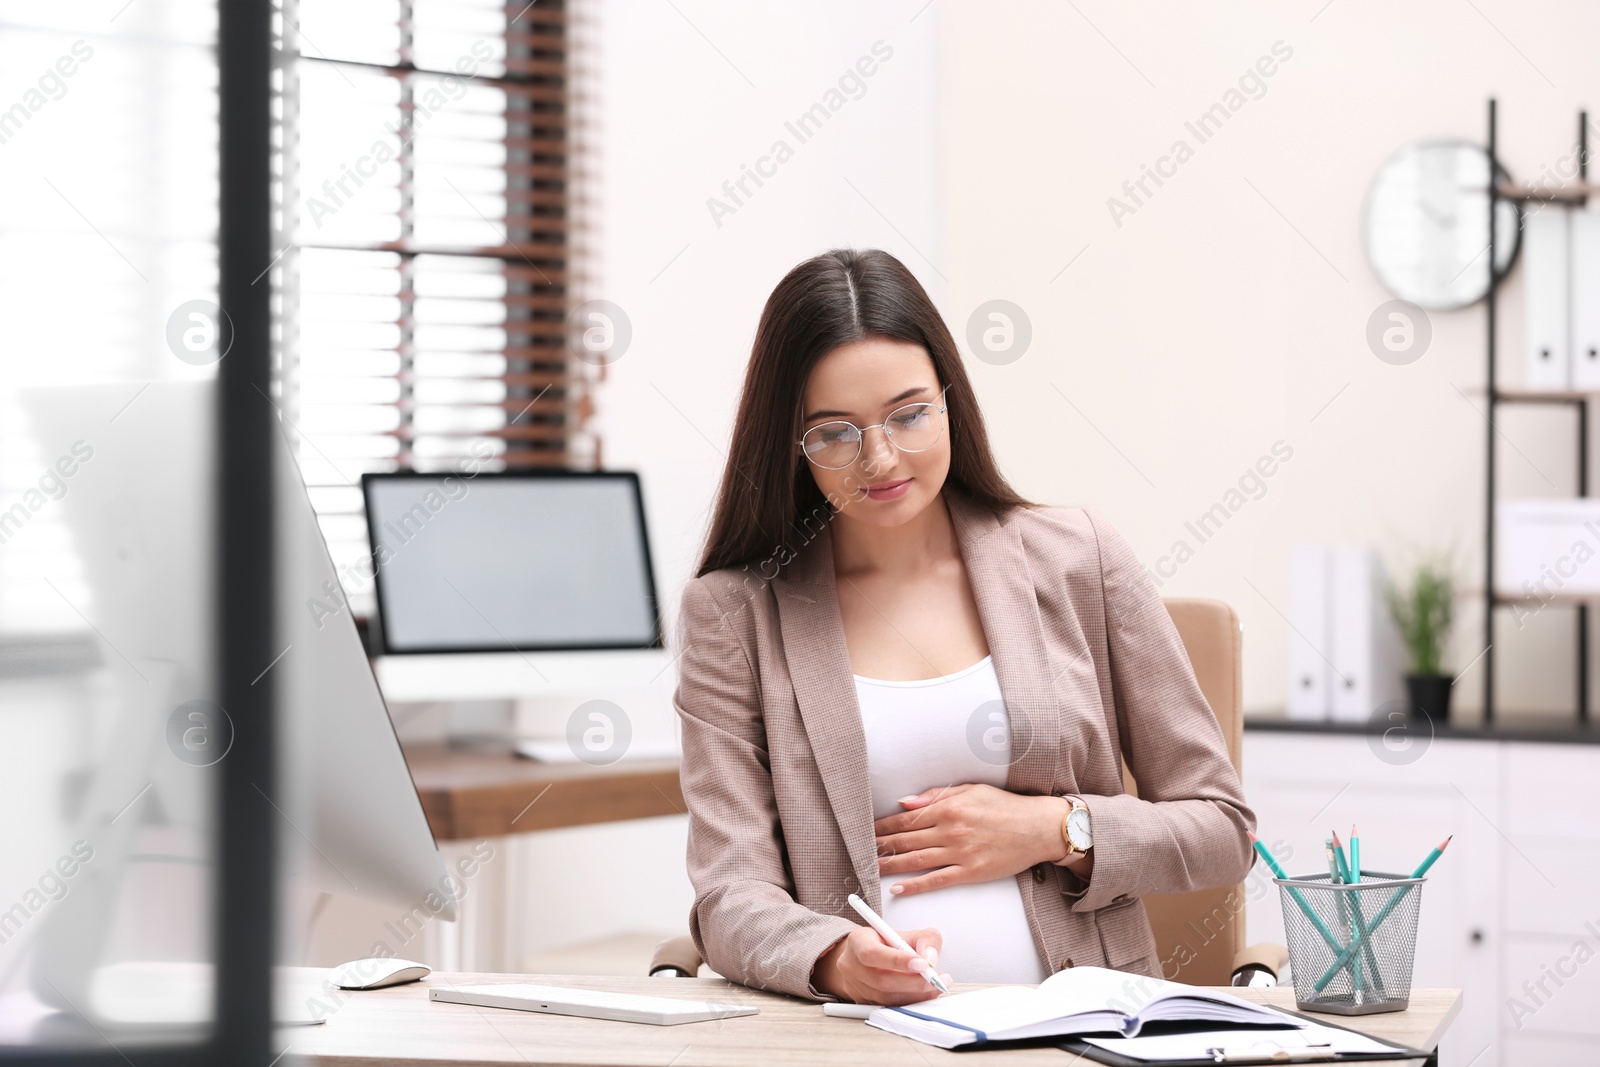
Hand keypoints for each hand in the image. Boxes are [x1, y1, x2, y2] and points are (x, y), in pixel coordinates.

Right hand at [810, 924, 952, 1004]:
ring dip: (915, 995)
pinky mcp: (863, 1003)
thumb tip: (931, 958)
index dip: (898, 961)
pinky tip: (923, 994)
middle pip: (881, 980)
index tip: (923, 964)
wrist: (866, 955)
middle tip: (936, 979)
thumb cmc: (886, 943)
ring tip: (936, 985)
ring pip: (886, 998)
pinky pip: (888, 1006)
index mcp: (858, 942)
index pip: (873, 953)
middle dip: (914, 982)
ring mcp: (855, 987)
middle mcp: (851, 965)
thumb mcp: (907, 933)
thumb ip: (925, 939)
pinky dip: (909, 1002)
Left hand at [874, 784, 1067, 896]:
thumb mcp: (970, 790)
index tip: (867, 831)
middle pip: (906, 840)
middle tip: (860, 851)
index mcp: (948, 808)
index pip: (906, 818)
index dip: (883, 826)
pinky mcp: (971, 872)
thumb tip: (904, 802)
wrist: (1037, 828)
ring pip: (916, 861)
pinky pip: (938, 880)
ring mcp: (960, 853)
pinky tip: (899, 889)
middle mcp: (951, 830)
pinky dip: (916, 886)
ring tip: (871, 869)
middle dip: (881, 846)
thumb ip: (936, 796)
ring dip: (891, 866)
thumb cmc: (1004, 806)